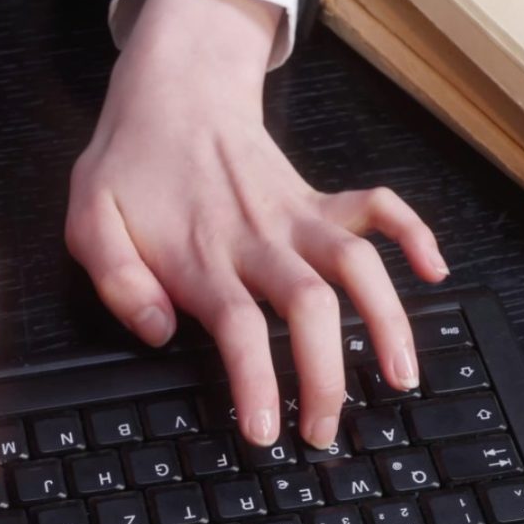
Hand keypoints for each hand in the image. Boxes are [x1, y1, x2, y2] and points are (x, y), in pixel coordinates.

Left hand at [67, 0, 448, 448]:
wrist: (172, 92)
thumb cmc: (130, 165)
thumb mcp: (89, 220)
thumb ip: (117, 280)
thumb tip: (159, 331)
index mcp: (202, 255)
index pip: (239, 328)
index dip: (257, 383)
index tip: (266, 430)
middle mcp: (258, 238)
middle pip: (309, 307)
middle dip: (327, 375)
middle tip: (325, 431)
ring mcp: (295, 217)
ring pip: (356, 264)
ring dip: (387, 319)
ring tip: (402, 377)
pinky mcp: (317, 200)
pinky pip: (377, 207)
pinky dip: (413, 233)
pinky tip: (434, 271)